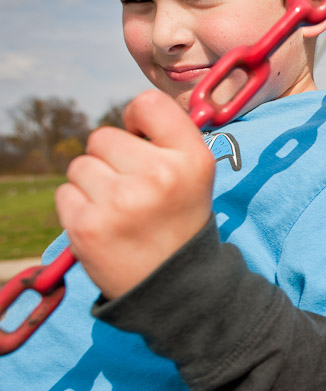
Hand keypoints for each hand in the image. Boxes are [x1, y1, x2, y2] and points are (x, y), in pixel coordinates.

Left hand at [56, 90, 214, 298]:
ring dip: (93, 185)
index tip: (141, 141)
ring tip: (120, 211)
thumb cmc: (180, 221)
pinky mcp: (88, 225)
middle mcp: (159, 175)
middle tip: (134, 191)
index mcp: (192, 159)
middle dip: (111, 160)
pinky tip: (106, 226)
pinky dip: (79, 208)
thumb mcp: (195, 176)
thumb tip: (129, 118)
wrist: (177, 286)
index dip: (136, 120)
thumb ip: (169, 139)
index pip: (147, 104)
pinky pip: (65, 193)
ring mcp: (121, 201)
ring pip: (80, 165)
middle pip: (103, 136)